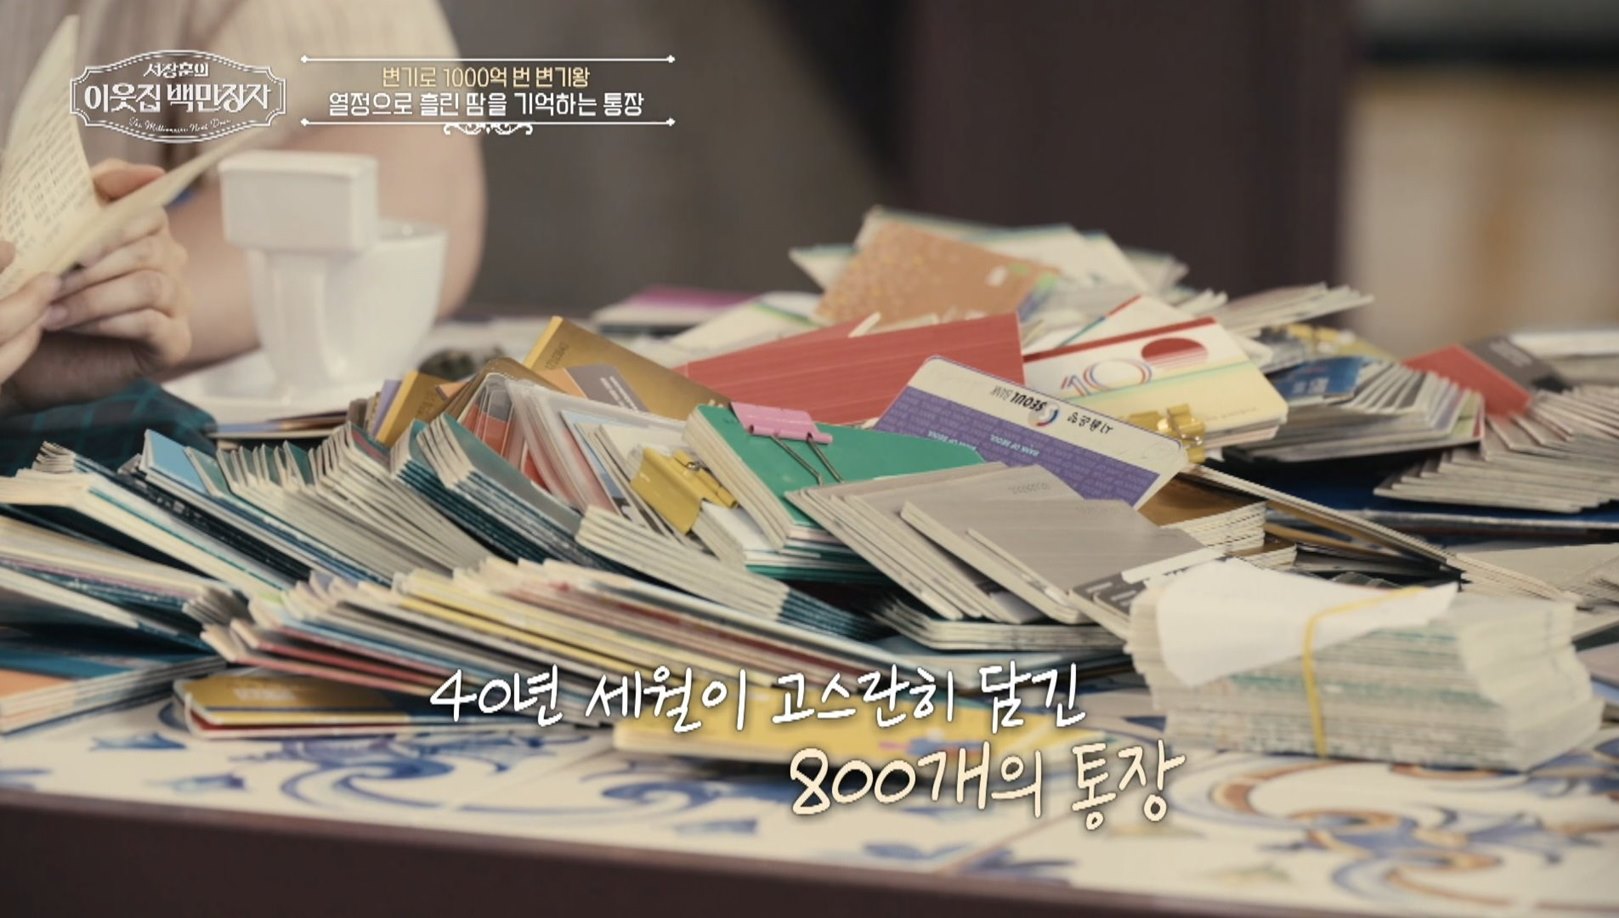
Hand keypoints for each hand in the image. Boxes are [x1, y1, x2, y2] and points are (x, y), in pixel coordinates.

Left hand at [3, 160, 192, 412]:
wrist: (26, 349)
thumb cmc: (41, 288)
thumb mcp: (56, 231)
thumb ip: (95, 192)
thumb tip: (152, 171)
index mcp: (145, 232)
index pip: (151, 212)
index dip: (114, 228)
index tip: (75, 249)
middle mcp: (169, 264)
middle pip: (151, 251)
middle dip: (93, 268)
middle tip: (49, 283)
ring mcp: (176, 304)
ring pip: (151, 286)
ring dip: (95, 298)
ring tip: (53, 312)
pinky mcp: (174, 341)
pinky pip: (152, 323)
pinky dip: (108, 324)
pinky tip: (74, 328)